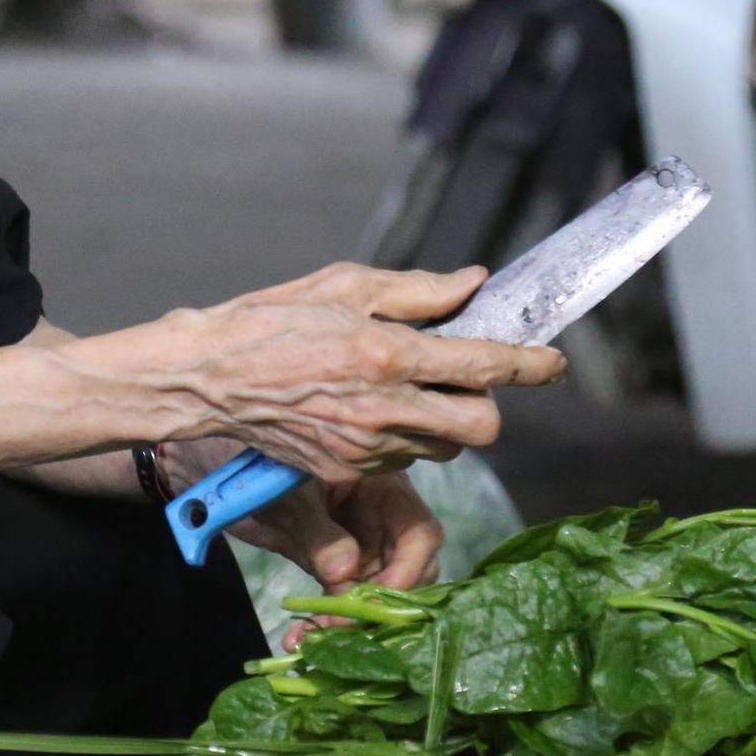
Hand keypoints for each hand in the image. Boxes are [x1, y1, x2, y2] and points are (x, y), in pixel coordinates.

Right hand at [87, 262, 564, 486]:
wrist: (203, 378)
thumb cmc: (268, 319)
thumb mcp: (343, 285)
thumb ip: (417, 290)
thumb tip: (473, 284)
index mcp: (386, 352)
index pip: (484, 365)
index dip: (531, 365)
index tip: (552, 362)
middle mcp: (383, 407)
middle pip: (481, 428)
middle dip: (487, 405)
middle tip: (464, 377)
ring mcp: (365, 446)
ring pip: (443, 448)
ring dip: (442, 422)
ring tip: (403, 388)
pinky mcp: (344, 470)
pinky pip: (400, 459)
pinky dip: (402, 437)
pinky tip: (368, 408)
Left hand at [246, 472, 443, 652]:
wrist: (227, 473)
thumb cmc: (263, 464)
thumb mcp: (288, 495)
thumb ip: (316, 531)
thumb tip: (345, 571)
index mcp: (383, 488)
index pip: (419, 531)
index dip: (409, 567)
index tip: (378, 599)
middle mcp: (382, 521)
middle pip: (409, 570)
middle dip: (382, 604)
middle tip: (345, 627)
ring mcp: (361, 547)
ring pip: (376, 594)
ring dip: (352, 622)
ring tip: (315, 640)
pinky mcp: (336, 570)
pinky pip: (342, 601)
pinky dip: (325, 622)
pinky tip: (298, 639)